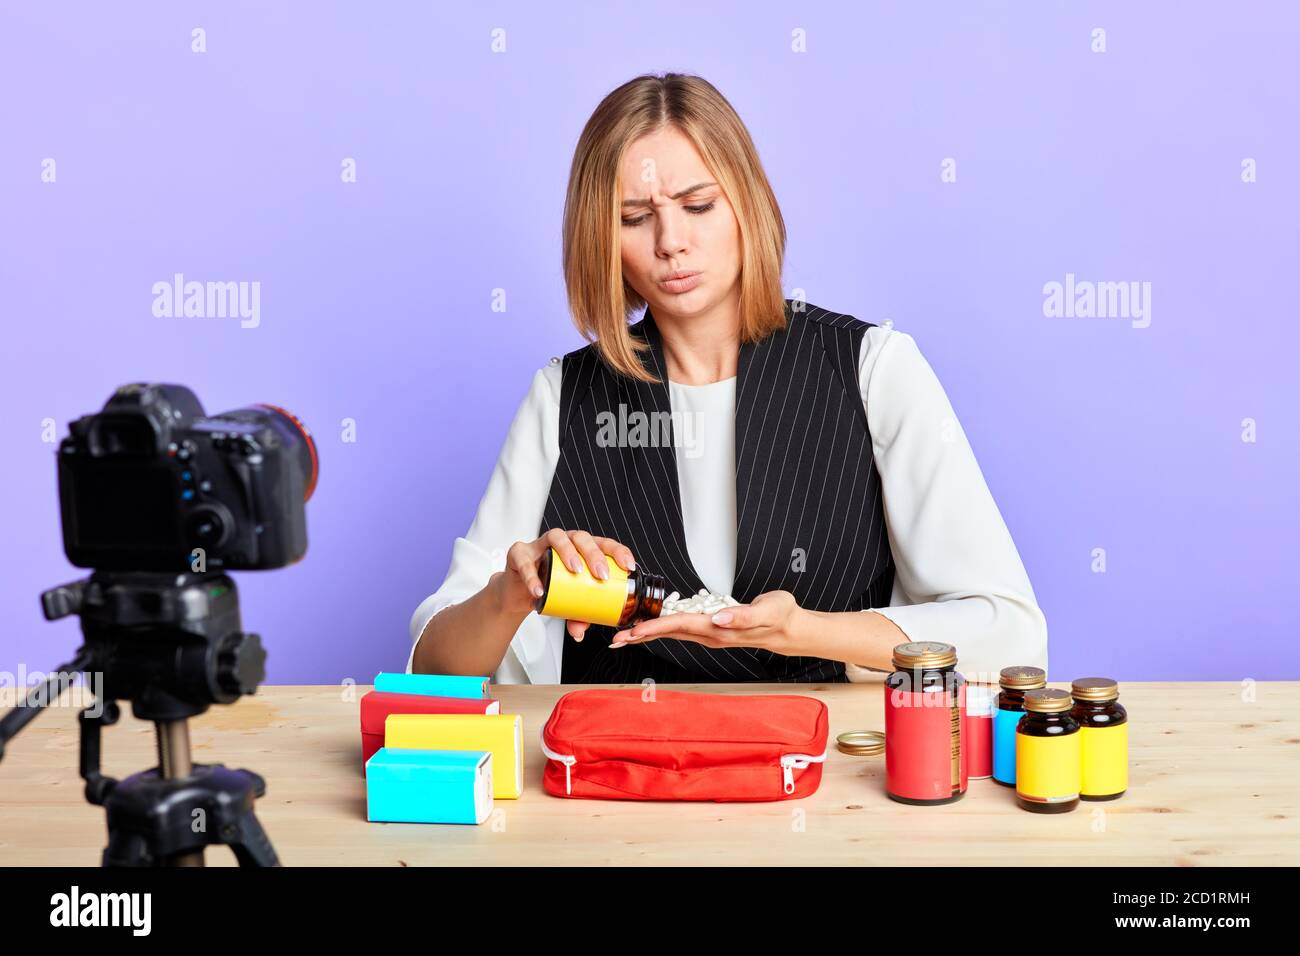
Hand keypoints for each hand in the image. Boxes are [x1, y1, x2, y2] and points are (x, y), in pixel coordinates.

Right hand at [499, 528, 635, 641]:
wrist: (517, 593)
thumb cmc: (549, 589)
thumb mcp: (567, 604)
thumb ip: (576, 616)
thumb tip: (579, 633)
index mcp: (580, 549)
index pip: (603, 543)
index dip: (617, 551)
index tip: (627, 566)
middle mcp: (563, 541)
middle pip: (581, 537)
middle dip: (594, 554)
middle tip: (601, 574)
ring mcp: (540, 544)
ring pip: (557, 536)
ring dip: (568, 551)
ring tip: (575, 571)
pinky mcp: (519, 553)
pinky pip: (525, 560)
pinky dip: (532, 576)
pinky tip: (539, 590)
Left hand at [610, 590, 801, 654]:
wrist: (790, 629)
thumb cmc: (780, 616)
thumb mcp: (767, 611)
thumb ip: (743, 615)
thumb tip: (718, 618)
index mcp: (719, 628)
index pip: (680, 626)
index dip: (656, 627)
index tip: (635, 630)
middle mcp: (711, 634)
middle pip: (669, 634)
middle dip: (642, 636)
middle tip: (616, 638)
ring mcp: (710, 634)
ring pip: (672, 634)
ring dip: (648, 635)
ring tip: (625, 636)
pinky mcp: (712, 630)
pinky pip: (681, 630)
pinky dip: (662, 629)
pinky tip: (652, 627)